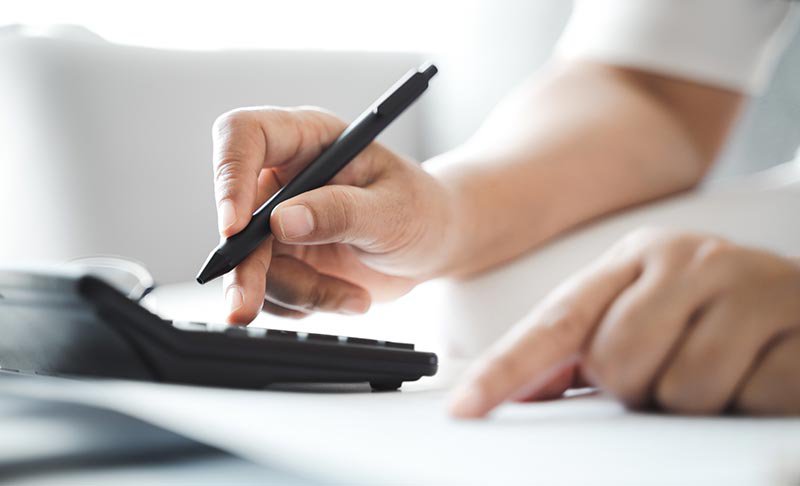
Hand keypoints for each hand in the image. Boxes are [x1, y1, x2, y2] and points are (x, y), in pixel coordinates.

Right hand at [212, 107, 455, 322]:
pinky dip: (307, 304)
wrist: (433, 242)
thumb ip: (341, 212)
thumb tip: (284, 221)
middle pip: (235, 216)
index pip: (243, 135)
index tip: (235, 227)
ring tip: (352, 294)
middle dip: (245, 267)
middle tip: (244, 307)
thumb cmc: (420, 208)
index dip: (228, 176)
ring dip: (299, 291)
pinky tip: (346, 295)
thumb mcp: (392, 209)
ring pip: (252, 265)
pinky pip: (271, 292)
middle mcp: (283, 178)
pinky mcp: (283, 259)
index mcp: (307, 139)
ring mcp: (278, 222)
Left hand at [449, 228, 799, 416]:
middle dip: (637, 388)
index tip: (466, 408)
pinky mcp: (799, 320)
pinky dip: (752, 401)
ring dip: (695, 402)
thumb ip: (588, 347)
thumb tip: (522, 391)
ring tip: (723, 371)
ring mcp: (747, 284)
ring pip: (679, 389)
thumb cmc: (720, 316)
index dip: (507, 368)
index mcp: (638, 256)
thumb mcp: (652, 314)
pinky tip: (762, 371)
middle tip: (672, 370)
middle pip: (615, 362)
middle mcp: (688, 259)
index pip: (558, 321)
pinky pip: (751, 396)